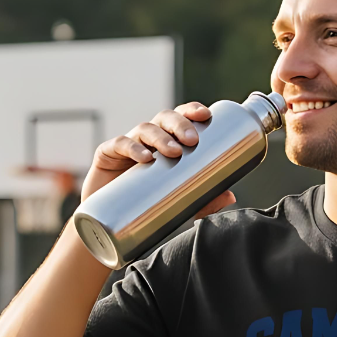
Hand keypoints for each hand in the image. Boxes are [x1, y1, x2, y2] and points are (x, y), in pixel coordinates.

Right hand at [80, 102, 235, 218]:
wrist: (108, 224)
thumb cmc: (145, 205)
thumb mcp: (177, 204)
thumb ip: (202, 201)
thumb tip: (230, 197)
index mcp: (165, 142)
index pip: (180, 118)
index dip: (191, 111)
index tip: (206, 115)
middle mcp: (147, 139)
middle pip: (163, 119)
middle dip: (179, 124)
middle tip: (192, 140)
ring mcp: (126, 146)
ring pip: (144, 130)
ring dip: (161, 137)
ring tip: (174, 152)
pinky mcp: (106, 155)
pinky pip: (119, 145)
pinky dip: (132, 148)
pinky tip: (145, 158)